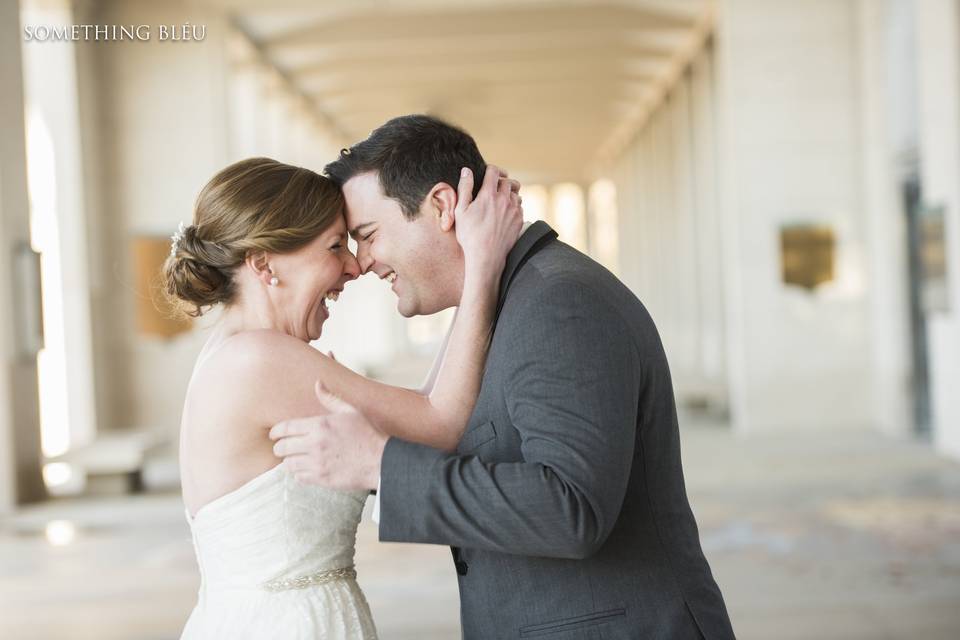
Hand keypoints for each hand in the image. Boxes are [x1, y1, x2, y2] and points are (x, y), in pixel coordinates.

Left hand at [269, 381, 386, 490]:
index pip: (284, 428)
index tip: (274, 433)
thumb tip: (318, 382)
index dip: (275, 431)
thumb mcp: (350, 411)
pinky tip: (306, 467)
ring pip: (288, 464)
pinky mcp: (321, 479)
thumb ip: (330, 398)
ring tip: (295, 457)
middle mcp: (315, 444)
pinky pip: (298, 477)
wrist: (381, 461)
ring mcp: (317, 463)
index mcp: (320, 425)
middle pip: (281, 447)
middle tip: (283, 446)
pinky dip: (299, 473)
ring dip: (289, 460)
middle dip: (280, 446)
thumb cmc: (367, 434)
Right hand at [454, 165, 523, 280]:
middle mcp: (504, 200)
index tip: (487, 172)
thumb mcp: (460, 211)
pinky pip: (520, 206)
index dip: (490, 169)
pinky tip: (505, 212)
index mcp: (488, 194)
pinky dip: (514, 205)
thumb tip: (467, 171)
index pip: (494, 171)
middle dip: (500, 181)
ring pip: (516, 193)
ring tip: (500, 199)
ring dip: (508, 193)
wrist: (486, 257)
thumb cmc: (470, 235)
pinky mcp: (519, 220)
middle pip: (507, 181)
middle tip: (493, 186)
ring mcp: (514, 210)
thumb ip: (464, 188)